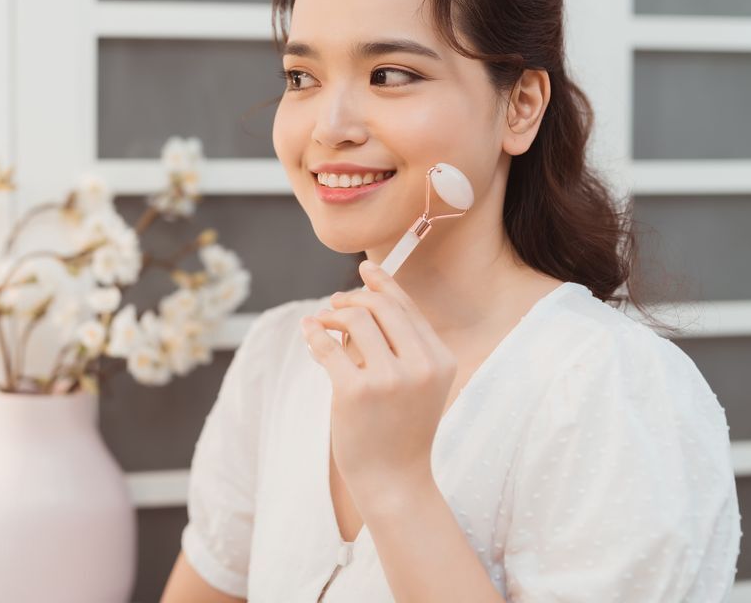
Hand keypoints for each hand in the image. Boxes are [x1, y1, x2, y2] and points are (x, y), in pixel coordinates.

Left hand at [301, 259, 456, 515]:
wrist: (394, 480)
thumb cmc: (400, 428)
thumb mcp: (415, 382)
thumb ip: (399, 343)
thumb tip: (360, 295)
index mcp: (441, 360)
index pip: (408, 308)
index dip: (384, 284)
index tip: (365, 268)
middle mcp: (420, 366)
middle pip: (381, 307)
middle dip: (354, 299)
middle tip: (335, 305)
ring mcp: (389, 380)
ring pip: (355, 321)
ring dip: (333, 316)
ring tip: (322, 324)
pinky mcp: (355, 393)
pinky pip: (328, 347)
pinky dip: (314, 334)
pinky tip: (309, 332)